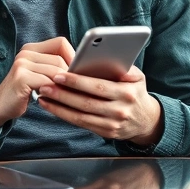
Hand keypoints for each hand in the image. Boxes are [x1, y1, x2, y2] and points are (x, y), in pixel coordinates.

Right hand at [0, 38, 72, 130]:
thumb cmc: (24, 91)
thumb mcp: (39, 74)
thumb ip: (54, 67)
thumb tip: (84, 68)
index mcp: (31, 49)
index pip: (60, 42)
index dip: (73, 55)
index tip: (78, 71)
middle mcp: (25, 53)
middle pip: (60, 59)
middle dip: (71, 75)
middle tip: (74, 89)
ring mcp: (22, 64)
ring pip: (56, 72)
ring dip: (64, 86)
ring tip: (66, 95)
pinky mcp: (21, 77)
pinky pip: (48, 83)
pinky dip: (55, 92)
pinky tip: (53, 99)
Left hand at [36, 66, 162, 145]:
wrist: (146, 120)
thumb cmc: (134, 92)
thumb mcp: (136, 78)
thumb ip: (122, 68)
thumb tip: (105, 55)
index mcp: (127, 93)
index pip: (98, 86)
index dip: (77, 82)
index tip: (59, 75)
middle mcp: (120, 110)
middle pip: (86, 102)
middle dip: (63, 94)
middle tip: (44, 85)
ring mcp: (112, 124)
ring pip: (80, 116)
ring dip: (59, 106)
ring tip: (42, 96)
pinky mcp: (106, 133)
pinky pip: (81, 123)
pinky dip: (63, 115)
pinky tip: (51, 106)